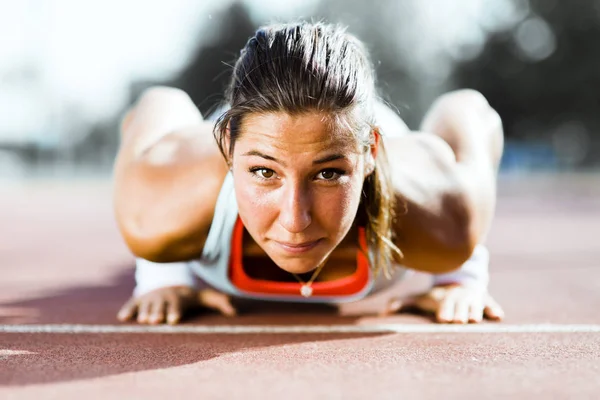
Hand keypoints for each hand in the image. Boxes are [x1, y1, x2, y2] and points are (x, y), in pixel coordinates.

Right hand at [117, 286, 236, 324]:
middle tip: (156, 321)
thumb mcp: (204, 297)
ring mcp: (150, 299)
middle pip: (160, 306)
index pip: (177, 305)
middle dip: (158, 313)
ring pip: (146, 306)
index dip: (175, 312)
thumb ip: (219, 302)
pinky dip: (127, 310)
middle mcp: (164, 298)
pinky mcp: (138, 300)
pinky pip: (132, 304)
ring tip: (143, 321)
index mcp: (178, 298)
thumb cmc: (188, 296)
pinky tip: (122, 318)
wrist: (168, 283)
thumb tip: (235, 312)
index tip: (174, 320)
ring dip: (144, 313)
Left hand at [383, 284, 503, 323]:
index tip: (442, 319)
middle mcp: (458, 297)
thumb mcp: (421, 297)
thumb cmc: (436, 296)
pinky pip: (490, 303)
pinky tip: (498, 316)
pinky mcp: (485, 299)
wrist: (458, 279)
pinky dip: (493, 308)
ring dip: (475, 311)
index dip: (444, 311)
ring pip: (475, 305)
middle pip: (459, 306)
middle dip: (459, 312)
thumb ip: (403, 303)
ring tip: (474, 319)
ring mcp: (472, 298)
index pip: (444, 305)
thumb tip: (383, 312)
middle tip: (459, 320)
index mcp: (443, 298)